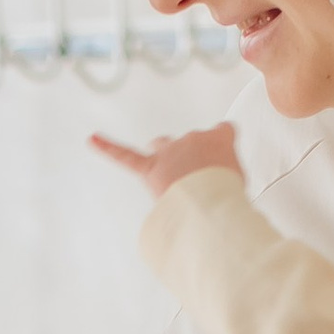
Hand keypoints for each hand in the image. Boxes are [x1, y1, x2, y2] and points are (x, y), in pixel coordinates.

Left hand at [90, 121, 240, 201]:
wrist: (208, 202)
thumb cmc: (226, 194)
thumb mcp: (240, 182)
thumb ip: (227, 176)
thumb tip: (219, 192)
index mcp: (218, 138)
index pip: (222, 132)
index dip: (222, 147)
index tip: (223, 159)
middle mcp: (193, 139)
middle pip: (188, 141)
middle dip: (191, 156)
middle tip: (198, 179)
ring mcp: (170, 152)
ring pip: (161, 145)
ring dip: (163, 154)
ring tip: (167, 170)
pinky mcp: (150, 168)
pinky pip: (124, 156)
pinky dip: (107, 147)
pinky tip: (93, 139)